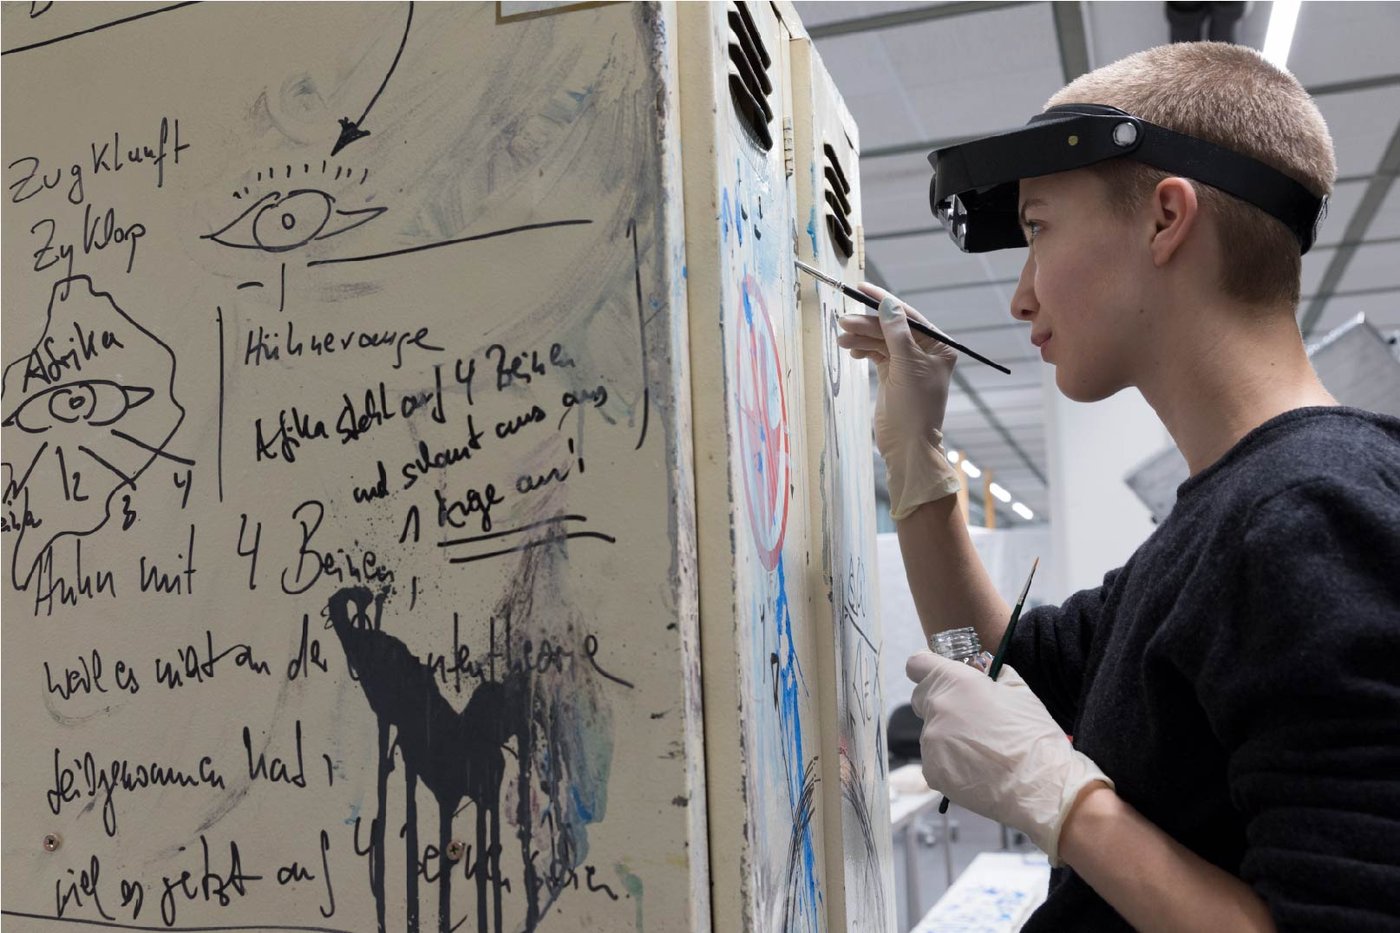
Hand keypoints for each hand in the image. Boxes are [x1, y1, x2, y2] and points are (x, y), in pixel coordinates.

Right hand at [836, 284, 959, 517]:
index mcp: (938, 346)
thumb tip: (888, 303)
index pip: (908, 316)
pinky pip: (876, 353)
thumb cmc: (915, 407)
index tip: (862, 289)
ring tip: (842, 338)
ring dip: (862, 337)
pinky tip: (851, 350)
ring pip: (881, 340)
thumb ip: (896, 332)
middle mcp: (924, 351)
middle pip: (891, 327)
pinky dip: (863, 349)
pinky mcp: (892, 374)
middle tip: (843, 322)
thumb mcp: (906, 365)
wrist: (908, 445)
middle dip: (868, 323)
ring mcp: (907, 363)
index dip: (885, 302)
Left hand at [906, 651, 1113, 864]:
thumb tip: (984, 670)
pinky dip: (950, 763)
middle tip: (970, 718)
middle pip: (922, 698)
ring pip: (930, 732)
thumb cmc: (1034, 736)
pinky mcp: (931, 770)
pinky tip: (976, 769)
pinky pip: (934, 760)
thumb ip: (994, 675)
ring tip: (981, 750)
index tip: (937, 675)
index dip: (926, 667)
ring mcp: (931, 741)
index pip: (917, 664)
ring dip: (948, 736)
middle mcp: (938, 708)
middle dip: (941, 703)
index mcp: (956, 682)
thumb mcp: (1020, 692)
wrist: (1040, 786)